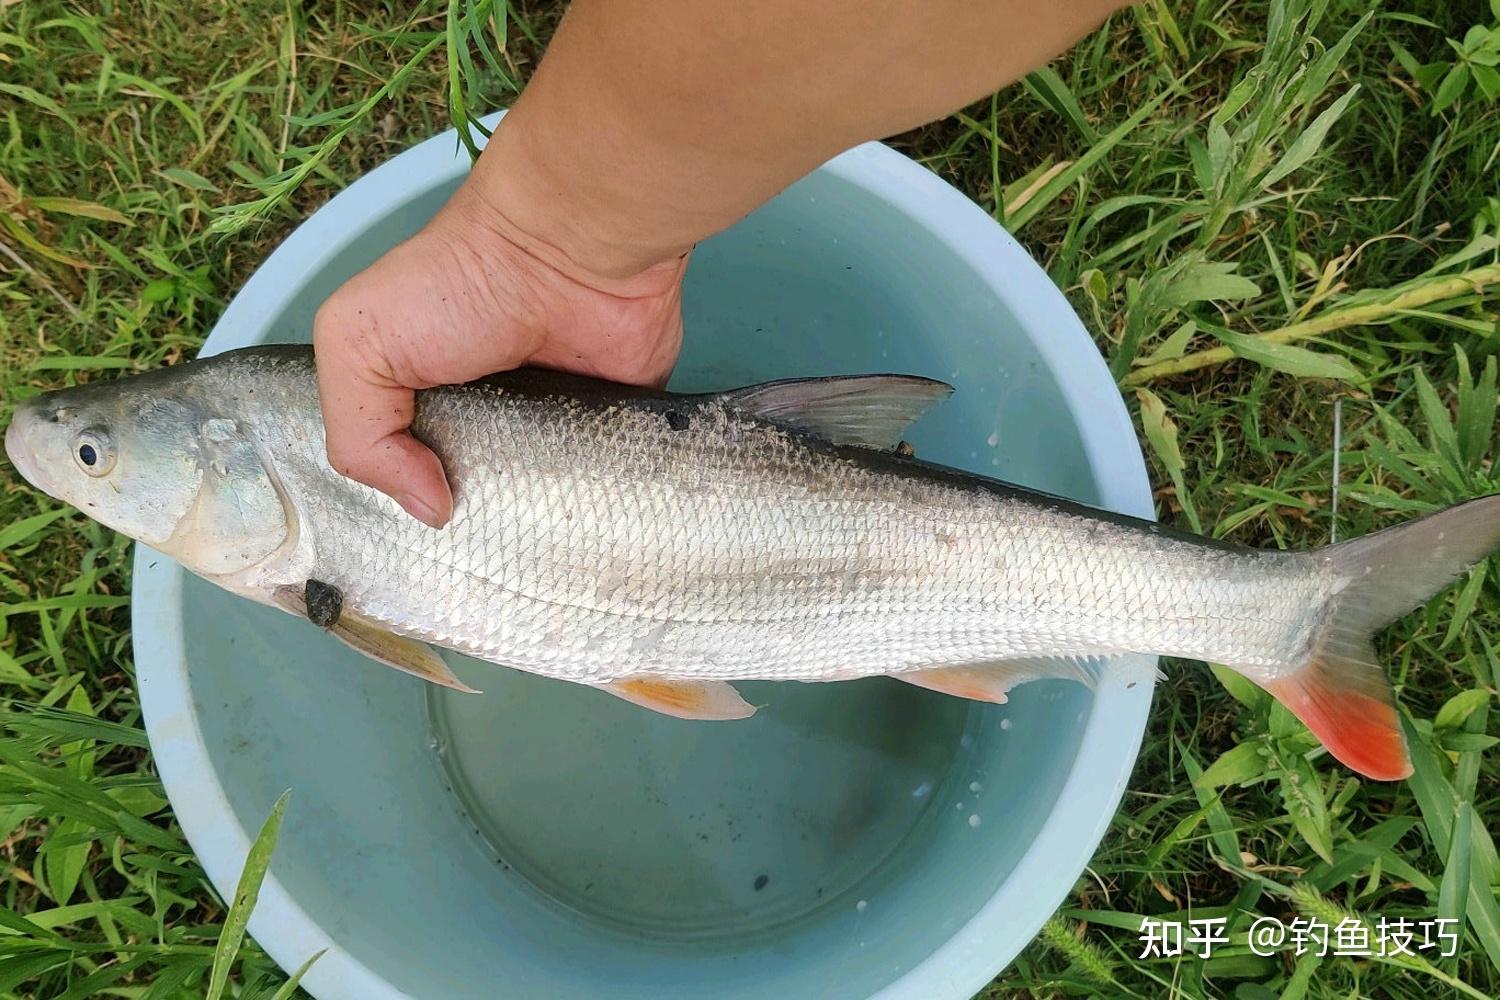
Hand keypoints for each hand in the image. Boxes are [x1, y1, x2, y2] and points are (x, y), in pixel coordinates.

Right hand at [312, 180, 687, 527]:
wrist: (565, 249)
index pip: (411, 475)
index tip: (420, 538)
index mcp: (428, 399)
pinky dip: (607, 506)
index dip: (411, 505)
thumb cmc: (456, 282)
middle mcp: (494, 417)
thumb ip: (360, 434)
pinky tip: (597, 526)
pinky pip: (611, 487)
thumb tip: (431, 509)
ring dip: (544, 523)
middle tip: (487, 550)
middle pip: (482, 500)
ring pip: (548, 504)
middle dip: (483, 527)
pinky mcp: (617, 426)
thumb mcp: (359, 341)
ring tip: (543, 546)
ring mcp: (559, 425)